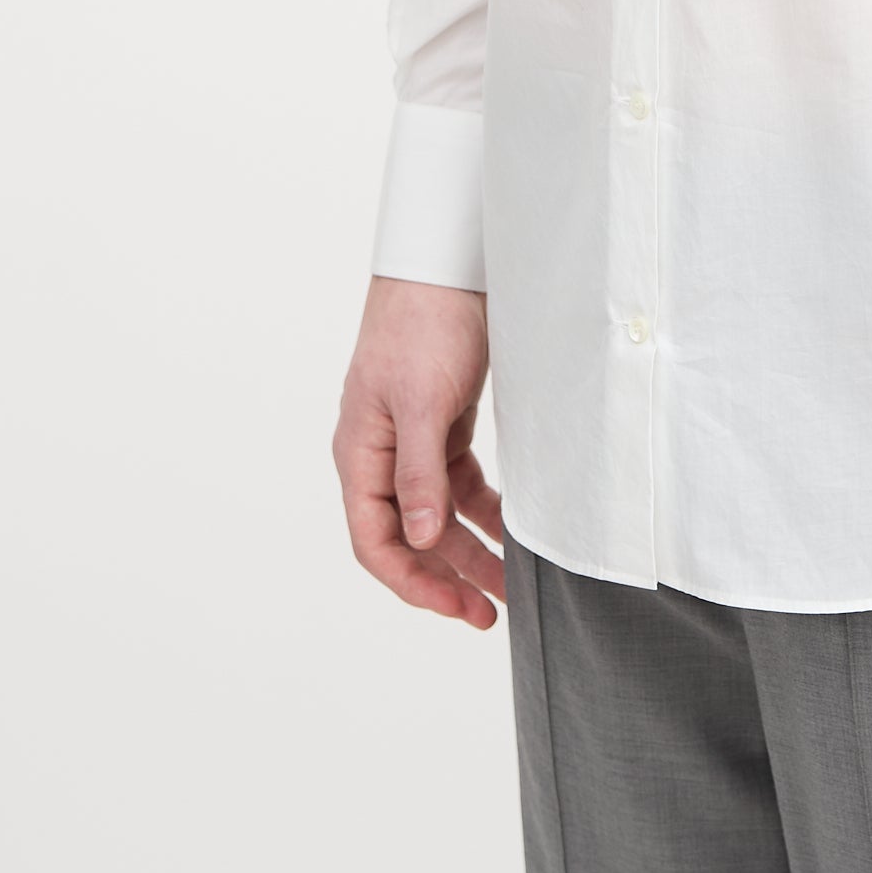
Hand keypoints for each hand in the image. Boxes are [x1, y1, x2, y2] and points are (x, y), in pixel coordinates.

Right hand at [332, 275, 503, 628]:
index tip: (456, 608)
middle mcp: (381, 455)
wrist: (446, 262)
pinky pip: (460, 484)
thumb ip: (418, 472)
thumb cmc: (423, 322)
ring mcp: (412, 441)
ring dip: (471, 550)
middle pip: (411, 537)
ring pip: (439, 515)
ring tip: (511, 583)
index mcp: (360, 454)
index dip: (413, 582)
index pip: (376, 541)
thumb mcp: (421, 400)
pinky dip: (484, 509)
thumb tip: (419, 539)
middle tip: (493, 611)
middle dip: (450, 576)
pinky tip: (511, 528)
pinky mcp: (442, 424)